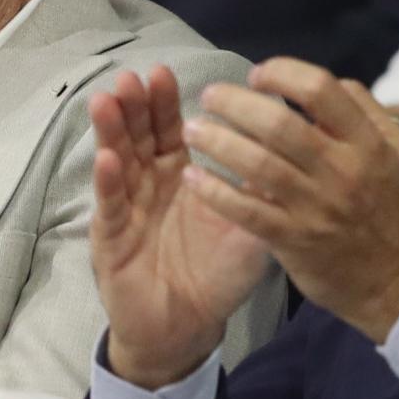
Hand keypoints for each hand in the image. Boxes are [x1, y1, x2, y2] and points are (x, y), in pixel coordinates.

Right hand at [90, 67, 270, 389]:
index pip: (169, 130)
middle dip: (135, 105)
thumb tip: (291, 147)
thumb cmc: (216, 274)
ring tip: (109, 100)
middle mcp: (148, 183)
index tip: (166, 73)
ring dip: (112, 130)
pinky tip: (108, 158)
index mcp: (179, 175)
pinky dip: (109, 181)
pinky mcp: (111, 236)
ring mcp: (126, 205)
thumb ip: (260, 191)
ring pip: (117, 159)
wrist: (185, 325)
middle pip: (138, 135)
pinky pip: (112, 205)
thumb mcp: (249, 229)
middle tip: (135, 77)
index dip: (165, 103)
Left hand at [180, 58, 398, 343]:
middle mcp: (343, 171)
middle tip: (209, 97)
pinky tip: (192, 175)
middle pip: (279, 125)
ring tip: (192, 129)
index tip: (256, 76)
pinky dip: (214, 190)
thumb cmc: (386, 204)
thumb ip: (363, 110)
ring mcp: (317, 208)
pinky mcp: (293, 240)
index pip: (320, 90)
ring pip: (257, 165)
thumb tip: (327, 81)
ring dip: (216, 142)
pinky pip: (246, 211)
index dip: (281, 74)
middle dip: (234, 103)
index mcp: (367, 143)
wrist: (398, 280)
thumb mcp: (394, 151)